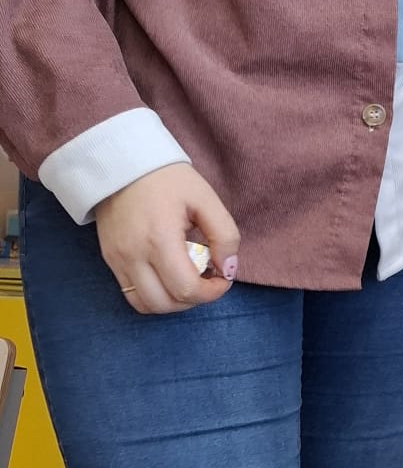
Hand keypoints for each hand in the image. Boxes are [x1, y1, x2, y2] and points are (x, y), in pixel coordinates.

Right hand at [94, 163, 239, 315]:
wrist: (120, 162)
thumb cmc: (167, 178)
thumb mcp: (205, 198)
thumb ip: (224, 235)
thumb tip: (228, 268)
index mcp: (159, 239)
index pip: (186, 289)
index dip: (211, 293)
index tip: (223, 277)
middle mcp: (133, 255)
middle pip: (165, 304)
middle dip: (193, 299)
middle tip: (207, 278)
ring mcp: (117, 260)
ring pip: (145, 305)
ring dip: (172, 301)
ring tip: (188, 278)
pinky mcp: (109, 259)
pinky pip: (131, 293)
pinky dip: (154, 293)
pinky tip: (168, 274)